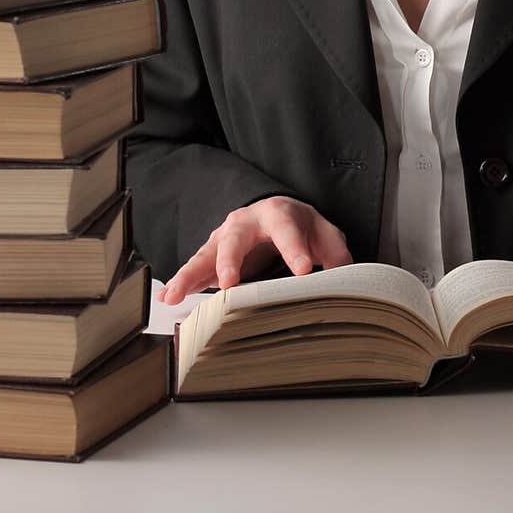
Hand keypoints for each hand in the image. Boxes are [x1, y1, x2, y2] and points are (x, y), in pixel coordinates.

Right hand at [156, 196, 352, 303]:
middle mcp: (245, 222)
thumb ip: (335, 253)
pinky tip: (168, 298)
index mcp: (278, 213)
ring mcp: (224, 238)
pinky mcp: (211, 255)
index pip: (287, 229)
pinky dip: (182, 283)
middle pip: (236, 237)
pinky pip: (194, 269)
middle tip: (230, 282)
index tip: (303, 271)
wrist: (275, 215)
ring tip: (176, 295)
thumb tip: (344, 277)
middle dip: (231, 259)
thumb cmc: (300, 228)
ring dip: (191, 274)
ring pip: (205, 254)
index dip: (295, 249)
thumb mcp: (323, 235)